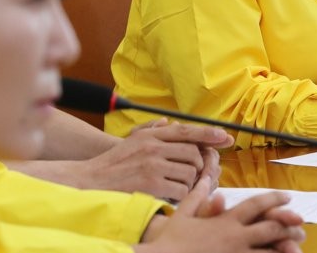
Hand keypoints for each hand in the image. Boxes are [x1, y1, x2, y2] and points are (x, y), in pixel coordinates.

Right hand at [79, 119, 232, 199]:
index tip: (225, 137)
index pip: (186, 131)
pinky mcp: (152, 183)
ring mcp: (153, 165)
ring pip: (190, 173)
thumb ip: (151, 130)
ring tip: (176, 186)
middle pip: (193, 153)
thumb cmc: (114, 163)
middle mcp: (154, 147)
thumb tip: (167, 122)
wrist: (92, 180)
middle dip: (198, 166)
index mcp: (151, 136)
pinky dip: (181, 195)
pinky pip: (181, 190)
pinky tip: (170, 195)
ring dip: (189, 183)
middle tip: (194, 174)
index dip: (208, 133)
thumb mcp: (131, 140)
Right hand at [138, 177, 304, 252]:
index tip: (286, 196)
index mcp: (226, 221)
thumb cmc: (169, 240)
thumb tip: (205, 181)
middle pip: (270, 228)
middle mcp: (235, 237)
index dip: (273, 199)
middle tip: (300, 222)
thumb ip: (197, 197)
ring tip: (297, 247)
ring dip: (284, 249)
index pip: (255, 205)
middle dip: (287, 224)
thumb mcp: (182, 214)